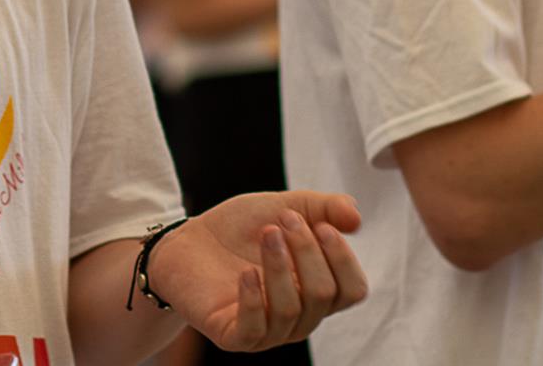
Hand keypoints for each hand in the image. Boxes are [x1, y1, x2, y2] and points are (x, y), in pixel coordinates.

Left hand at [147, 191, 367, 351]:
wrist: (185, 240)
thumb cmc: (239, 229)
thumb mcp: (283, 205)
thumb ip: (324, 207)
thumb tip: (357, 218)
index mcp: (316, 290)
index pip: (352, 289)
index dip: (342, 257)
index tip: (320, 224)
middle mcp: (299, 316)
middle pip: (324, 295)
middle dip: (307, 252)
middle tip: (282, 220)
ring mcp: (268, 331)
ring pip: (292, 311)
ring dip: (280, 267)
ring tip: (266, 233)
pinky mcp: (233, 336)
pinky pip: (254, 330)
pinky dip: (253, 299)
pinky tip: (246, 272)